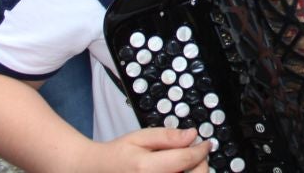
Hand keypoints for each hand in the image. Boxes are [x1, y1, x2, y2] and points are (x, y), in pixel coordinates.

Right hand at [92, 127, 210, 172]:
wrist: (98, 171)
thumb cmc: (118, 154)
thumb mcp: (140, 137)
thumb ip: (167, 136)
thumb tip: (192, 135)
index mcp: (146, 168)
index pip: (186, 159)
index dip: (201, 149)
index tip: (206, 143)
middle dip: (201, 164)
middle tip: (197, 153)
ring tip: (186, 163)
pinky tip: (178, 171)